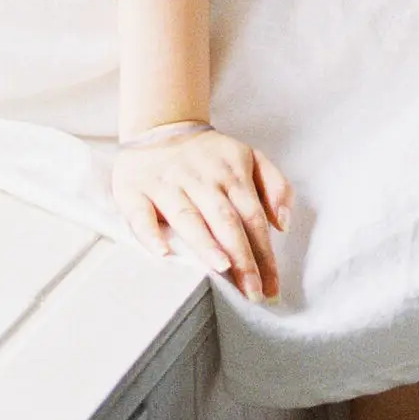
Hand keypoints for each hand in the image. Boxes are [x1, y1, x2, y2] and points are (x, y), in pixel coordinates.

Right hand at [112, 128, 293, 301]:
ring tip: (221, 268)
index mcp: (232, 171)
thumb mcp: (250, 158)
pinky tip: (163, 253)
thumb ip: (276, 186)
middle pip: (225, 220)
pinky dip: (150, 234)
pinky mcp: (135, 190)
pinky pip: (141, 214)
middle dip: (242, 258)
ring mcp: (167, 183)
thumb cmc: (212, 156)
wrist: (161, 127)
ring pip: (188, 216)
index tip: (271, 287)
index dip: (264, 253)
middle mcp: (201, 178)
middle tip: (252, 292)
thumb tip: (283, 225)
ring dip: (205, 243)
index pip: (253, 216)